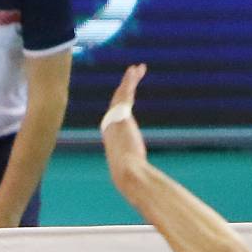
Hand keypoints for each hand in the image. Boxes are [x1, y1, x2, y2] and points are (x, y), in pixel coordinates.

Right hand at [99, 63, 148, 183]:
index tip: (128, 94)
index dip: (122, 103)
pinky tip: (136, 70)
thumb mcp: (131, 167)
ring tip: (137, 68)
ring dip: (129, 80)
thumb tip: (141, 182)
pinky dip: (130, 80)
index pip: (116, 114)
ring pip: (122, 94)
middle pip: (118, 101)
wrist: (127, 171)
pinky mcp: (122, 114)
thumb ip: (134, 167)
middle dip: (125, 88)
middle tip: (133, 75)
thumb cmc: (130, 175)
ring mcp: (114, 119)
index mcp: (111, 135)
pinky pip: (127, 92)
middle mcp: (109, 125)